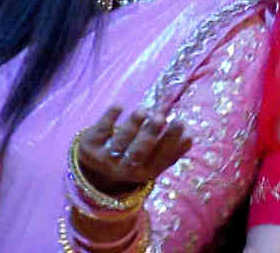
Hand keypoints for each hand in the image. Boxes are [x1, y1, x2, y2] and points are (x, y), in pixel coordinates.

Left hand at [75, 107, 192, 195]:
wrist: (94, 171)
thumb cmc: (132, 159)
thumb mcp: (152, 160)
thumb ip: (171, 150)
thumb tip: (190, 136)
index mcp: (145, 173)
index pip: (160, 158)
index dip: (171, 141)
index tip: (182, 123)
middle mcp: (125, 169)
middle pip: (139, 152)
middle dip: (150, 134)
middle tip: (161, 117)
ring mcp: (105, 159)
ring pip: (120, 142)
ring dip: (132, 125)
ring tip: (143, 110)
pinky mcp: (89, 146)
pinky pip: (100, 131)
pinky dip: (108, 118)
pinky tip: (119, 105)